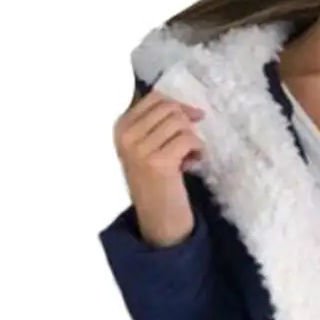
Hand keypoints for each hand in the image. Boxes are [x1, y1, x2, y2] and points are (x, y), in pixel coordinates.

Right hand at [113, 89, 205, 246]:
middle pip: (169, 108)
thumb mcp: (148, 149)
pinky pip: (188, 139)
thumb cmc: (157, 184)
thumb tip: (189, 109)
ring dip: (192, 138)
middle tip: (190, 144)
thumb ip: (159, 126)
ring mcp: (141, 149)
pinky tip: (194, 163)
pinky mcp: (159, 162)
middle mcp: (126, 136)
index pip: (154, 99)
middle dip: (187, 123)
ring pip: (180, 123)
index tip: (193, 118)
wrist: (159, 221)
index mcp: (120, 128)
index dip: (179, 106)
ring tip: (190, 156)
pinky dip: (198, 150)